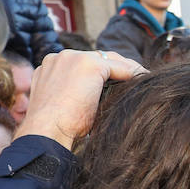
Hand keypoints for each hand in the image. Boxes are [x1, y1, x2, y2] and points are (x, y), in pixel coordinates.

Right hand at [18, 49, 144, 149]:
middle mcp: (60, 57)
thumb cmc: (56, 127)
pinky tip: (143, 83)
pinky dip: (133, 74)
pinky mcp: (89, 64)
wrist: (46, 131)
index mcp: (50, 66)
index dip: (104, 72)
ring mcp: (74, 58)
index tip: (120, 82)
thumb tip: (98, 100)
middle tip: (135, 80)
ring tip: (142, 81)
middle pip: (98, 57)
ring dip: (128, 70)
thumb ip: (75, 93)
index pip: (84, 62)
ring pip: (110, 59)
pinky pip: (120, 67)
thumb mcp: (64, 105)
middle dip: (118, 67)